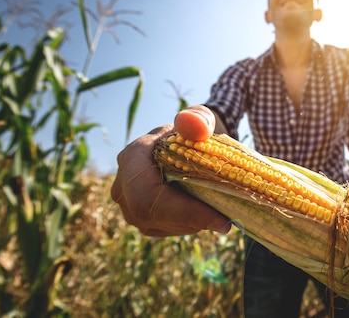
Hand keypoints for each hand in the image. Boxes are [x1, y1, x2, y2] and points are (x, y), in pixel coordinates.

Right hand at [110, 106, 229, 235]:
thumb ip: (199, 119)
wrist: (188, 144)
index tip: (221, 219)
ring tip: (218, 211)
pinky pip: (163, 229)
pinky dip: (189, 225)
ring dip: (192, 224)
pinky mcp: (140, 219)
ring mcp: (128, 205)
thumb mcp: (201, 120)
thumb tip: (191, 124)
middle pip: (152, 216)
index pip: (149, 195)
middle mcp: (123, 185)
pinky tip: (206, 214)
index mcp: (132, 157)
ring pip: (160, 225)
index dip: (184, 211)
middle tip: (225, 220)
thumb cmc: (195, 130)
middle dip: (191, 220)